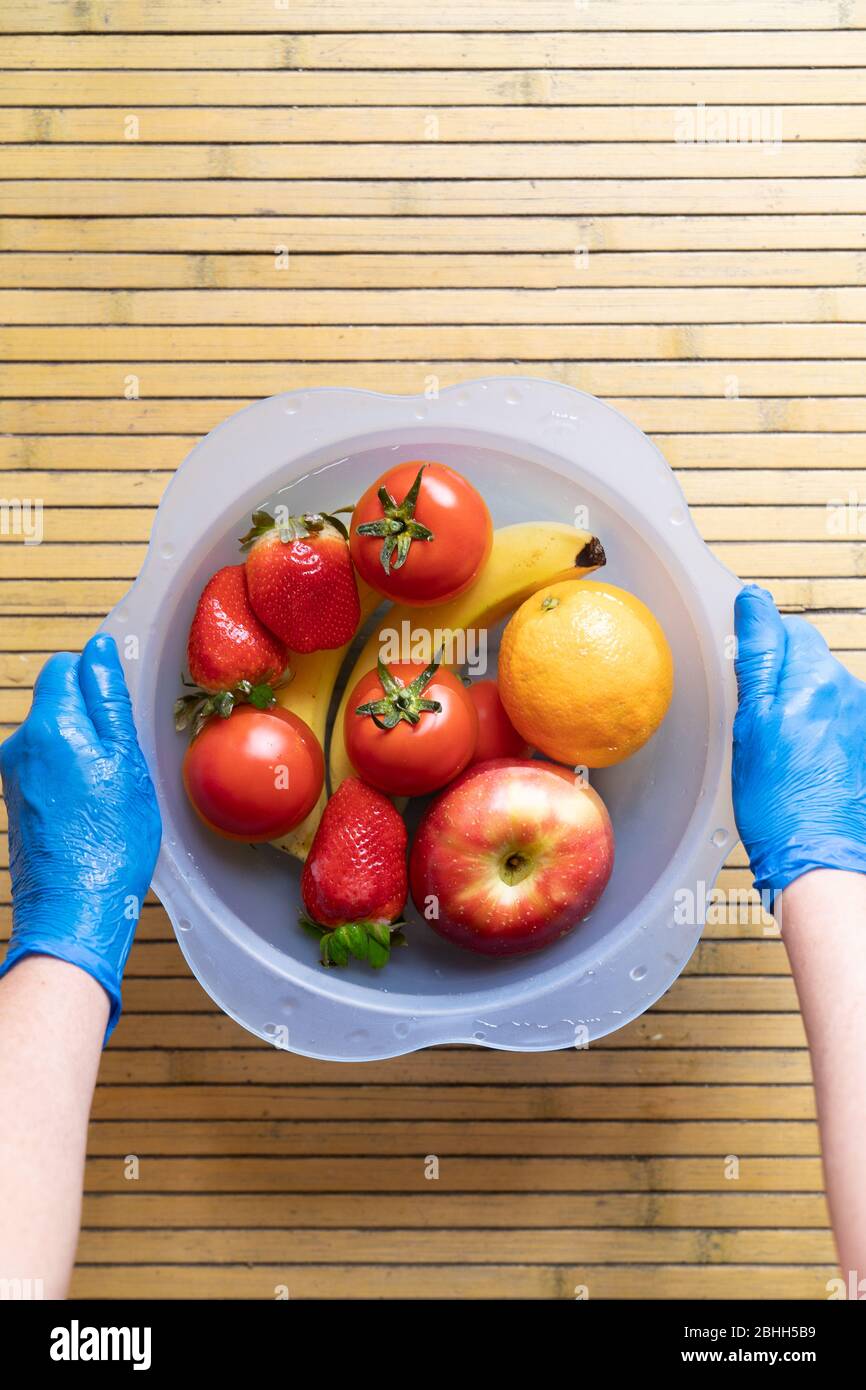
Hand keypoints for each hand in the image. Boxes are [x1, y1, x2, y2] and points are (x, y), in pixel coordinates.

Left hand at [0, 634, 160, 1040]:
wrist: (74, 909)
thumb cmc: (108, 841)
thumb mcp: (127, 762)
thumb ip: (109, 700)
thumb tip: (99, 650)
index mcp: (48, 726)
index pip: (64, 666)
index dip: (98, 679)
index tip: (125, 711)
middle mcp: (19, 744)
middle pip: (58, 700)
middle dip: (93, 717)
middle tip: (126, 760)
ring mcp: (14, 773)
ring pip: (57, 734)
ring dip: (86, 748)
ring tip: (113, 790)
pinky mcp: (18, 798)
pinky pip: (50, 764)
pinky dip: (75, 774)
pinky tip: (95, 807)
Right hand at [733, 584, 865, 900]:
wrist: (819, 857)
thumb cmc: (778, 802)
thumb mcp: (750, 723)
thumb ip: (757, 656)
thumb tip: (754, 601)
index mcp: (815, 679)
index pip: (784, 628)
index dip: (757, 646)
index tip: (739, 671)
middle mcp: (846, 691)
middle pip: (805, 657)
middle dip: (779, 675)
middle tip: (755, 717)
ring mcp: (860, 717)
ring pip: (819, 687)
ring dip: (798, 702)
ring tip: (779, 746)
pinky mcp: (864, 740)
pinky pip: (834, 715)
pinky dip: (815, 727)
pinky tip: (801, 760)